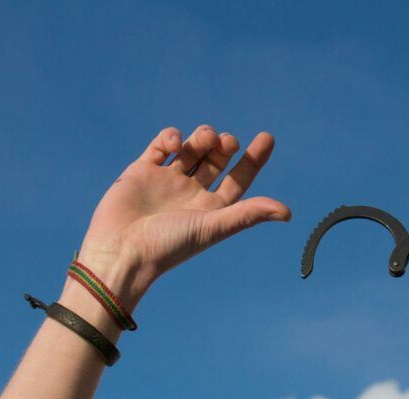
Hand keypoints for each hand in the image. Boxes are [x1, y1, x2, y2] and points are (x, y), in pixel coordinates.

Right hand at [72, 125, 289, 308]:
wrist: (121, 251)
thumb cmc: (169, 246)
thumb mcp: (213, 227)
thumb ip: (247, 215)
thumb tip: (287, 212)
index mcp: (211, 210)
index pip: (238, 179)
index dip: (254, 159)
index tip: (267, 137)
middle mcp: (191, 194)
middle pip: (216, 160)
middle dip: (226, 146)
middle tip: (229, 143)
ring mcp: (166, 181)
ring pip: (192, 149)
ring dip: (203, 137)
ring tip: (206, 140)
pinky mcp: (142, 171)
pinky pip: (162, 146)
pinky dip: (172, 137)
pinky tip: (177, 144)